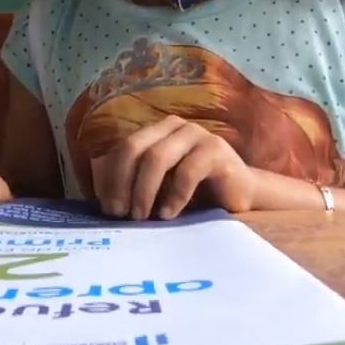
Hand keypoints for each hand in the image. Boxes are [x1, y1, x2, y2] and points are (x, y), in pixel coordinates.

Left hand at [91, 116, 256, 219]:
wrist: (241, 197)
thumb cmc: (196, 195)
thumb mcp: (159, 189)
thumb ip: (134, 186)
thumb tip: (102, 201)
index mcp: (157, 131)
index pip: (123, 148)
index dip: (111, 178)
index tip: (108, 210)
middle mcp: (175, 127)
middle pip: (135, 148)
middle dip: (122, 183)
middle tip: (120, 214)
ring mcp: (197, 135)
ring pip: (157, 157)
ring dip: (144, 191)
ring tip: (142, 217)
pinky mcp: (217, 151)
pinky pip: (187, 172)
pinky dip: (173, 197)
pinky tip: (168, 215)